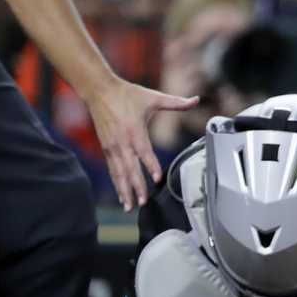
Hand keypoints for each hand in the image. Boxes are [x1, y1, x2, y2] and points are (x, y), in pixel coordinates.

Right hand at [87, 77, 200, 209]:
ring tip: (130, 206)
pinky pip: (112, 169)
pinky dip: (117, 183)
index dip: (150, 166)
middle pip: (130, 168)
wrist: (99, 91)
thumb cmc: (127, 94)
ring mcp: (112, 146)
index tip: (156, 179)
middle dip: (136, 186)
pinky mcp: (106, 148)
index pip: (144, 152)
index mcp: (135, 130)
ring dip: (125, 190)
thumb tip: (197, 99)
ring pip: (119, 173)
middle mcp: (122, 141)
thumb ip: (176, 102)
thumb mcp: (153, 97)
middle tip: (142, 202)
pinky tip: (122, 195)